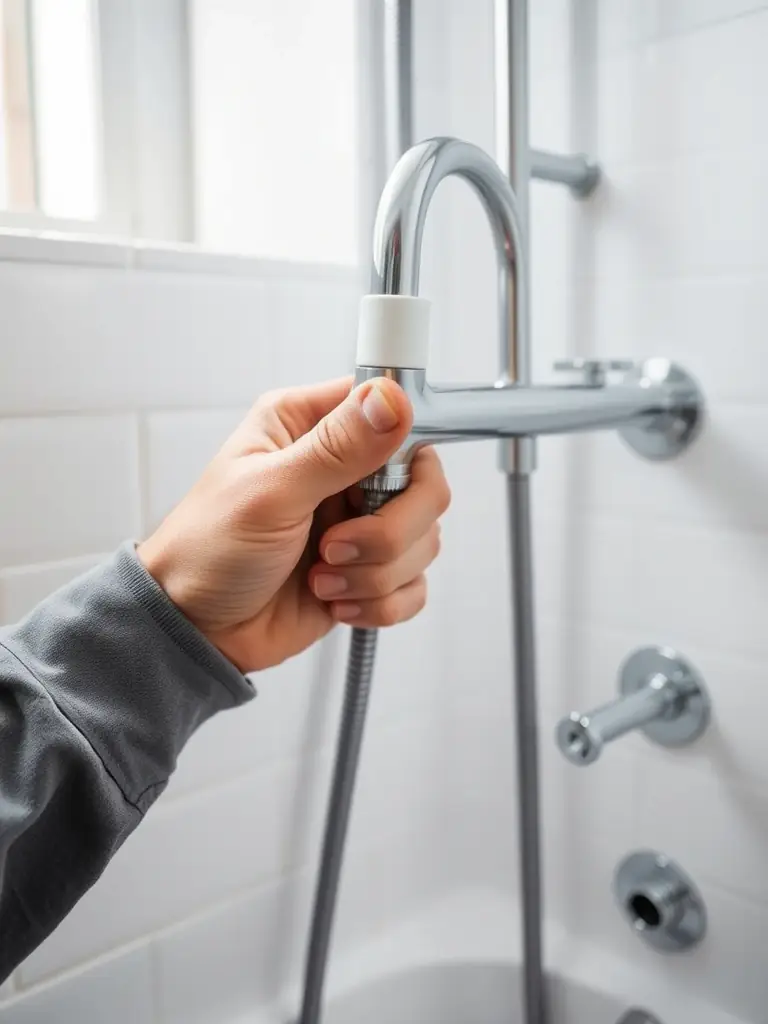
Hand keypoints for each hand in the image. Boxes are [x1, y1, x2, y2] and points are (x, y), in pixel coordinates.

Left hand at [138, 377, 449, 672]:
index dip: (403, 450)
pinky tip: (335, 602)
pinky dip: (380, 602)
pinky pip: (414, 585)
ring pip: (424, 540)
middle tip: (333, 547)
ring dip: (375, 573)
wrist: (195, 630)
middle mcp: (343, 469)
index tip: (379, 486)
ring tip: (321, 579)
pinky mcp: (368, 571)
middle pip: (425, 485)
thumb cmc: (207, 550)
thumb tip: (391, 398)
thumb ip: (337, 448)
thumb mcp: (269, 491)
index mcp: (310, 424)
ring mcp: (359, 522)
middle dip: (389, 531)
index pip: (395, 412)